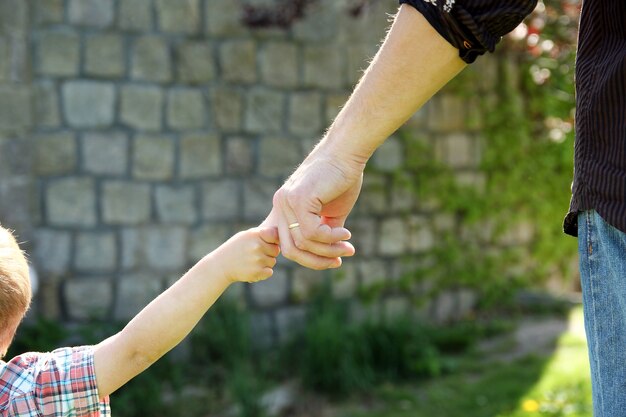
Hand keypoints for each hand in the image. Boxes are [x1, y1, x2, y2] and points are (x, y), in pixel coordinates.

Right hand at [213, 227, 279, 282]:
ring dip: (265, 263)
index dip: (272, 241)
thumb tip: (281, 236)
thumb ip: (263, 234)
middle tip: (255, 254)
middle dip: (269, 253)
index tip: (265, 243)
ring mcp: (257, 260)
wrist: (221, 265)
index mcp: (255, 234)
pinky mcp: (257, 272)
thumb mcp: (246, 236)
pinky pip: (269, 272)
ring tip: (251, 261)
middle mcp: (257, 246)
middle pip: (276, 250)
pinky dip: (263, 272)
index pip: (275, 236)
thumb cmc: (236, 248)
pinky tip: (252, 269)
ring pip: (272, 262)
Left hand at [263, 147, 364, 269]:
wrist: (347, 153)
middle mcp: (280, 204)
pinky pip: (311, 233)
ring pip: (302, 243)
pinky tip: (345, 233)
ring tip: (347, 246)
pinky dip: (330, 239)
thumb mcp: (331, 212)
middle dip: (317, 261)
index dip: (308, 258)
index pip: (287, 244)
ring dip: (328, 250)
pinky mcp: (299, 199)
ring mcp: (286, 201)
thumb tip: (329, 255)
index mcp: (284, 208)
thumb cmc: (342, 179)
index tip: (333, 261)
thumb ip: (324, 233)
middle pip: (290, 249)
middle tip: (340, 260)